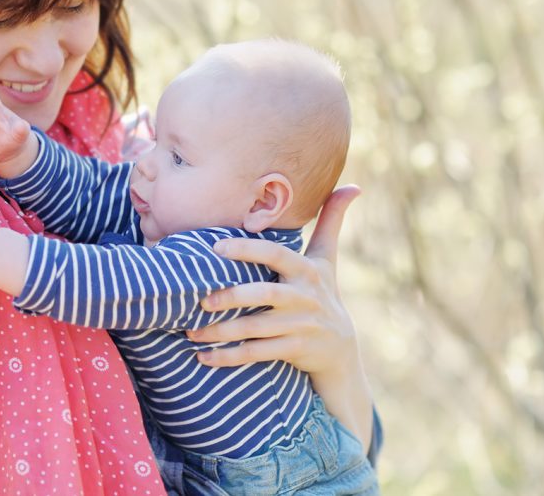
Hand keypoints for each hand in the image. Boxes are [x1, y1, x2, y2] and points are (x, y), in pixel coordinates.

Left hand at [187, 185, 362, 374]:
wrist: (341, 351)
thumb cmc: (324, 294)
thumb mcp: (327, 259)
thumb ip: (331, 220)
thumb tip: (353, 185)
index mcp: (306, 270)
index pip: (276, 254)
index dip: (248, 249)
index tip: (216, 247)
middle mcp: (305, 297)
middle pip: (265, 294)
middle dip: (232, 296)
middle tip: (200, 299)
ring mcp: (300, 326)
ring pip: (256, 328)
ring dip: (221, 331)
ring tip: (190, 330)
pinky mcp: (294, 351)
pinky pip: (257, 354)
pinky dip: (228, 357)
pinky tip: (203, 357)